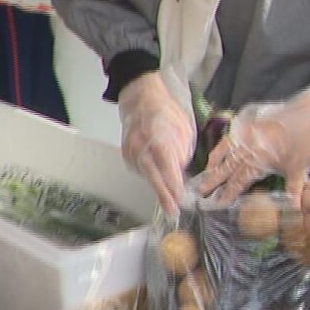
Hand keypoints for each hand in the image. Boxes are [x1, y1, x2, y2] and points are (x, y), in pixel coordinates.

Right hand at [120, 70, 196, 213]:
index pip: (166, 163)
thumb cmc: (165, 112)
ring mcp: (131, 149)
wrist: (141, 99)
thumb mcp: (183, 128)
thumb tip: (182, 173)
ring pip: (146, 174)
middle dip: (163, 194)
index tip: (180, 197)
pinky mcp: (126, 154)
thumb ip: (182, 151)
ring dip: (158, 187)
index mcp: (158, 134)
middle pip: (152, 174)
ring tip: (170, 200)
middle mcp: (141, 143)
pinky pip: (140, 170)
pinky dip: (150, 176)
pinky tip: (159, 179)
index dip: (173, 182)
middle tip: (172, 210)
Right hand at [199, 76, 309, 201]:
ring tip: (205, 175)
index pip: (240, 180)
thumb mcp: (299, 167)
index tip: (218, 203)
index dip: (229, 192)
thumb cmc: (306, 140)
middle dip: (214, 180)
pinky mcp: (249, 124)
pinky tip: (218, 153)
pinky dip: (222, 147)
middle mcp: (249, 147)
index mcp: (259, 159)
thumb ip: (293, 188)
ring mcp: (247, 134)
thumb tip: (295, 209)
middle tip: (200, 192)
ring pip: (225, 152)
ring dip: (214, 165)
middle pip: (227, 167)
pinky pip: (230, 138)